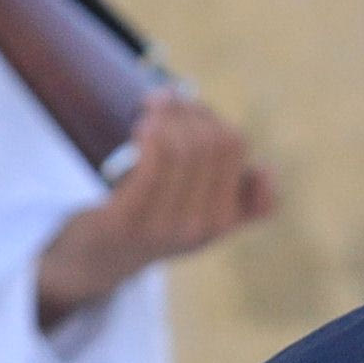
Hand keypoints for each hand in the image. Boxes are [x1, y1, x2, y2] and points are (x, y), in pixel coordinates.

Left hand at [32, 87, 274, 317]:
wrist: (98, 262)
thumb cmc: (152, 227)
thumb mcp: (204, 220)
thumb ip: (244, 203)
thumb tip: (266, 170)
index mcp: (225, 219)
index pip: (235, 146)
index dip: (210, 115)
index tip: (185, 107)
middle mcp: (203, 226)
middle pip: (210, 142)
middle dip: (187, 109)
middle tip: (162, 99)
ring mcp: (166, 227)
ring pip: (181, 148)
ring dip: (166, 115)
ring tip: (149, 107)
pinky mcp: (127, 222)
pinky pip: (151, 166)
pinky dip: (150, 135)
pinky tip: (142, 126)